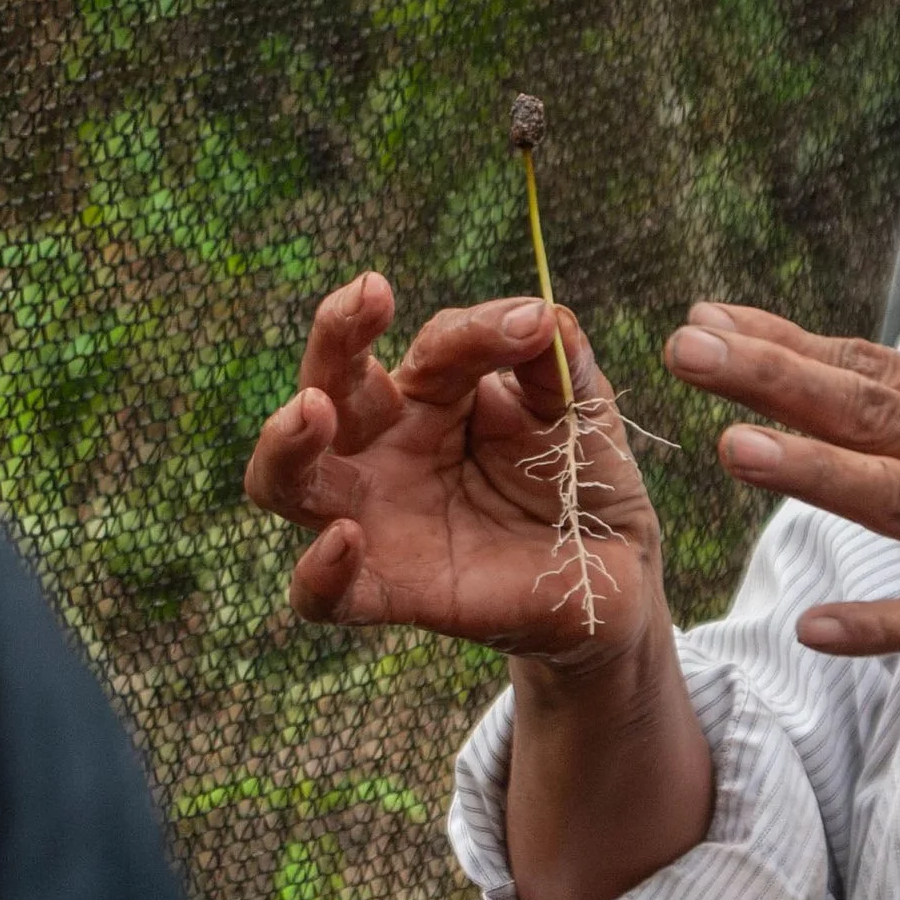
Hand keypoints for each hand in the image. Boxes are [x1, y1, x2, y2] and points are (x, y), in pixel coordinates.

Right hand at [244, 273, 669, 668]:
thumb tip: (539, 314)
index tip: (528, 326)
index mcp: (430, 393)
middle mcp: (385, 448)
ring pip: (286, 481)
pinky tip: (345, 539)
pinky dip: (318, 571)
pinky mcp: (387, 591)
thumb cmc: (579, 473)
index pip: (430, 348)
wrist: (612, 571)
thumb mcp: (578, 407)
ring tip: (312, 411)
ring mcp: (376, 518)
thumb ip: (554, 360)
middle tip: (360, 305)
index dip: (474, 333)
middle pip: (324, 385)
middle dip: (334, 340)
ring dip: (286, 443)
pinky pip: (322, 594)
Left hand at [660, 215, 899, 694]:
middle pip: (862, 412)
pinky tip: (812, 626)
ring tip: (735, 448)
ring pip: (890, 499)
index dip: (781, 340)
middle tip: (686, 352)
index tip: (704, 317)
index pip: (863, 363)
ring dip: (814, 474)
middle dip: (770, 379)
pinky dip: (876, 625)